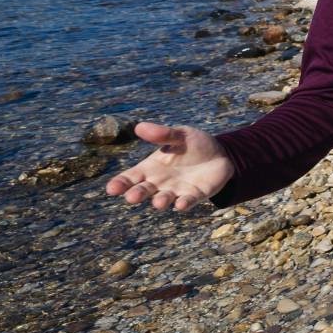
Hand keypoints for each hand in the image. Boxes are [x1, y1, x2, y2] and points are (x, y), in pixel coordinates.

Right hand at [106, 122, 234, 211]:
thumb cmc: (193, 144)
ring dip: (160, 201)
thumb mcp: (180, 134)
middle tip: (131, 197)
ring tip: (158, 202)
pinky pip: (188, 201)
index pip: (131, 177)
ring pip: (164, 199)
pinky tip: (181, 205)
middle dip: (137, 194)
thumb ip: (163, 134)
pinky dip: (184, 204)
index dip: (120, 183)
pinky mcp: (195, 195)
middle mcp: (160, 182)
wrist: (221, 154)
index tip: (111, 189)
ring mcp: (177, 190)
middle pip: (144, 190)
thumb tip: (140, 127)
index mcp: (150, 167)